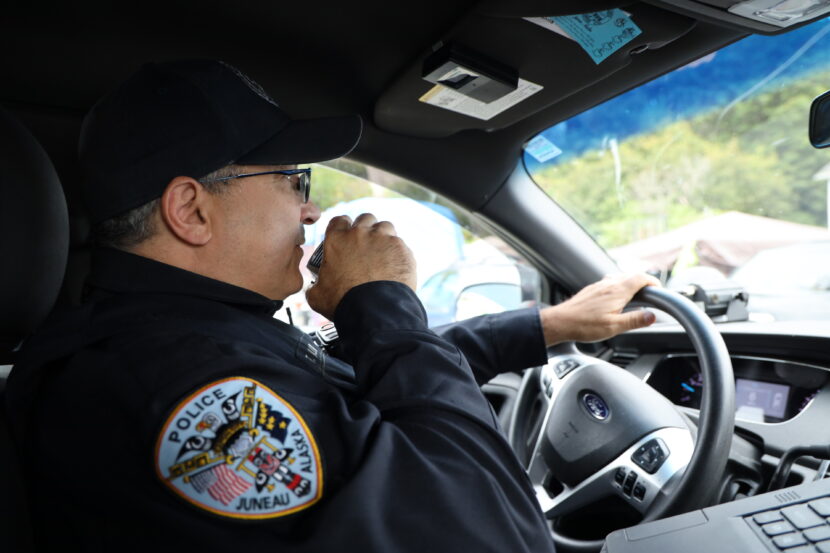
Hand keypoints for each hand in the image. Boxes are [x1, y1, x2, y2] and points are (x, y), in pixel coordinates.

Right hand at [306, 213, 416, 318]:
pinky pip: (400, 244)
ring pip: (385, 226)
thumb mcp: (318, 295)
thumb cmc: (344, 302)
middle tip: (366, 245)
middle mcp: (360, 233)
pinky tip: (395, 266)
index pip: (339, 221)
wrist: (374, 310)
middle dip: (365, 229)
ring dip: (383, 236)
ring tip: (383, 253)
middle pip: (365, 219)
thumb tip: (314, 288)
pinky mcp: (401, 248)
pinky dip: (398, 252)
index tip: (346, 237)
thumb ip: (315, 285)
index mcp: (336, 240)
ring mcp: (383, 238)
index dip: (343, 228)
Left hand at [540, 273, 659, 345]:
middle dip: (643, 283)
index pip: (641, 278)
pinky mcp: (591, 290)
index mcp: (617, 291)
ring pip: (619, 278)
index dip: (653, 282)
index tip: (659, 289)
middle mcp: (608, 284)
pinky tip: (615, 299)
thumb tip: (652, 316)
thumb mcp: (614, 327)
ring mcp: (598, 286)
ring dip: (630, 284)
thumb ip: (635, 320)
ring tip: (635, 297)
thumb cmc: (584, 325)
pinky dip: (618, 286)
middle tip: (651, 294)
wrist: (560, 322)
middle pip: (631, 276)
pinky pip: (609, 283)